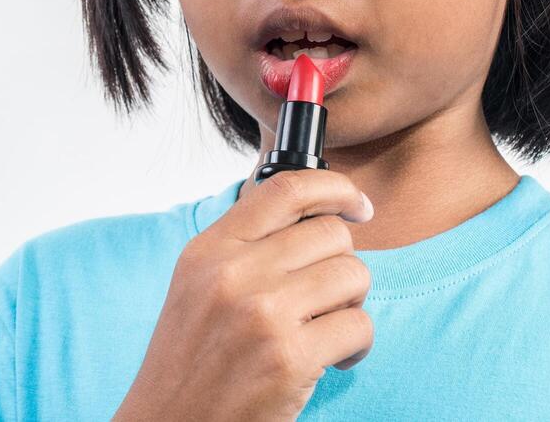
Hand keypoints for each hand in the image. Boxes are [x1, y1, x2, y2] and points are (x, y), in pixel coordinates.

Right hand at [113, 168, 374, 421]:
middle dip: (343, 263)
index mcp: (210, 249)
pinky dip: (357, 345)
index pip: (286, 189)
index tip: (357, 205)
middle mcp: (234, 273)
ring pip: (353, 275)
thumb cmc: (190, 361)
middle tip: (329, 295)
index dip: (335, 188)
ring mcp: (263, 314)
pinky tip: (333, 359)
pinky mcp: (290, 357)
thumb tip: (313, 213)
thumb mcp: (198, 284)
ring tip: (329, 328)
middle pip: (331, 233)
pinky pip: (359, 326)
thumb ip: (244, 245)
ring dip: (353, 304)